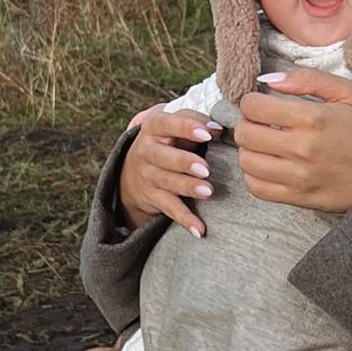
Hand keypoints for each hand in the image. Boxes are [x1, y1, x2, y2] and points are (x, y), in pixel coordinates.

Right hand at [117, 107, 223, 236]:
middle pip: (163, 156)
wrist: (132, 172)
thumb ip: (196, 120)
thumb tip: (219, 128)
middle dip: (184, 162)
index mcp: (153, 127)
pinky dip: (185, 220)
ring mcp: (148, 176)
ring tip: (208, 191)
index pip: (166, 124)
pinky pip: (170, 209)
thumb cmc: (167, 141)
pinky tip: (199, 230)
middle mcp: (146, 152)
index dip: (185, 127)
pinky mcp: (154, 198)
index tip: (207, 134)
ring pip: (167, 182)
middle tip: (205, 168)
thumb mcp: (173, 125)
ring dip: (188, 188)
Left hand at [233, 68, 351, 210]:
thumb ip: (308, 79)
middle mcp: (302, 149)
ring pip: (247, 161)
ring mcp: (299, 176)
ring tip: (265, 144)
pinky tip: (269, 165)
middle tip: (261, 124)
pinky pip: (256, 187)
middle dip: (248, 124)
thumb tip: (268, 80)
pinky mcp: (298, 198)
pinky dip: (255, 175)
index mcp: (313, 118)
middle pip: (245, 134)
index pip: (254, 107)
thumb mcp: (347, 93)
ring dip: (250, 149)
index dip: (252, 102)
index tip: (262, 104)